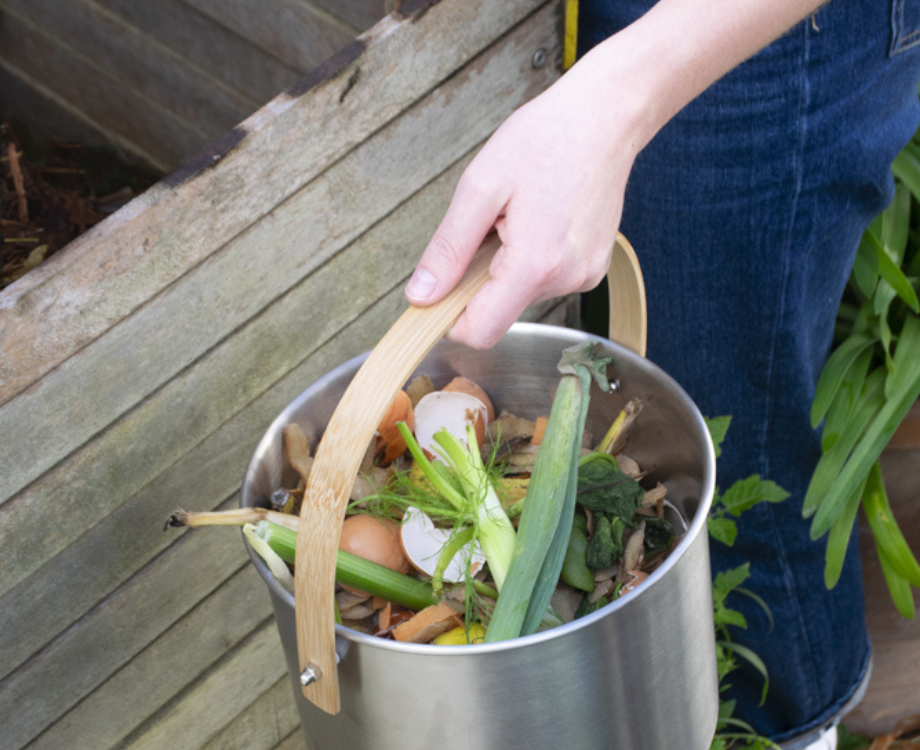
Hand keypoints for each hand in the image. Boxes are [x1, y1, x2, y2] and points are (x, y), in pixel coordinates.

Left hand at [405, 49, 644, 348]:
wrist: (605, 118)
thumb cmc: (545, 140)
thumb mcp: (480, 187)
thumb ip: (448, 249)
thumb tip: (422, 295)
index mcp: (535, 264)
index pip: (480, 331)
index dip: (450, 318)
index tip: (440, 288)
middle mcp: (565, 279)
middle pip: (499, 312)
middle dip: (479, 279)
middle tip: (489, 225)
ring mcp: (584, 276)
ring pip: (521, 295)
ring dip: (506, 265)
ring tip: (520, 215)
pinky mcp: (593, 268)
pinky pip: (545, 281)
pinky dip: (530, 260)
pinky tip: (540, 220)